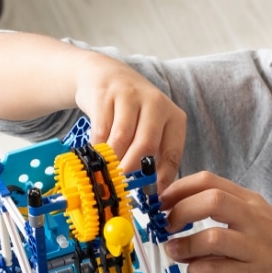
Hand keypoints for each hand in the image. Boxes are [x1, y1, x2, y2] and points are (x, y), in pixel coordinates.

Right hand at [75, 51, 185, 186]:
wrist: (106, 75)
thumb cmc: (133, 113)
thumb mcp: (152, 130)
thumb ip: (155, 156)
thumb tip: (154, 192)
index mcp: (174, 118)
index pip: (172, 154)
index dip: (162, 178)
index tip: (152, 197)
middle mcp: (156, 104)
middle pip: (146, 145)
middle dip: (133, 169)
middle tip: (123, 185)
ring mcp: (130, 96)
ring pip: (122, 138)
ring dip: (114, 159)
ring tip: (109, 171)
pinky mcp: (105, 94)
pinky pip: (101, 130)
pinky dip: (98, 146)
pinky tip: (97, 153)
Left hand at [161, 171, 271, 272]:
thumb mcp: (254, 221)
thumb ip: (222, 216)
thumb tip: (176, 218)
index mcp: (249, 201)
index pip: (207, 180)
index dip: (177, 189)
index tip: (160, 204)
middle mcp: (253, 218)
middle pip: (210, 199)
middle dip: (179, 211)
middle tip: (167, 227)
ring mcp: (257, 246)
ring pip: (212, 236)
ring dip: (185, 245)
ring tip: (175, 252)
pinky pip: (219, 269)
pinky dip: (197, 271)